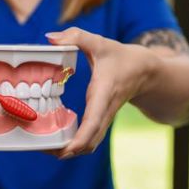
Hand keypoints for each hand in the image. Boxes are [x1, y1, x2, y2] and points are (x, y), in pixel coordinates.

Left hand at [45, 27, 158, 158]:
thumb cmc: (121, 57)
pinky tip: (57, 139)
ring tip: (45, 149)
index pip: (95, 120)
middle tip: (42, 150)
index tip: (67, 149)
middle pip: (90, 141)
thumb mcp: (99, 42)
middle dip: (68, 151)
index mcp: (104, 93)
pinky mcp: (101, 120)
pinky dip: (75, 144)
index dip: (81, 137)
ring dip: (70, 151)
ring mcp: (104, 118)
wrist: (146, 71)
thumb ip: (75, 37)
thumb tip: (50, 38)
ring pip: (90, 144)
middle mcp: (105, 110)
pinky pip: (89, 138)